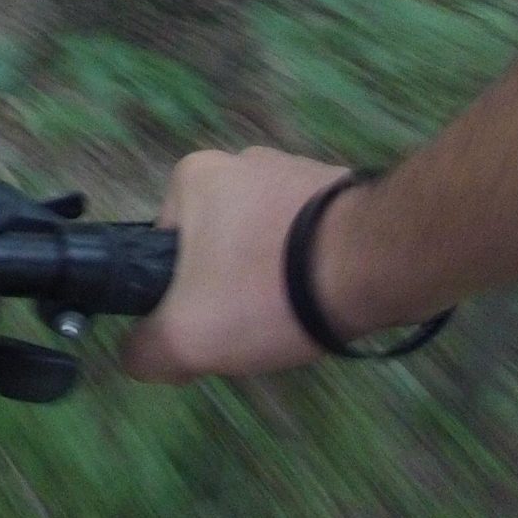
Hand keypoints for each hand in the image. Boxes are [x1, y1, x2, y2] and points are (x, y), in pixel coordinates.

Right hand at [120, 148, 355, 383]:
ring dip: (276, 275)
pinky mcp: (348, 189)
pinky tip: (331, 295)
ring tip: (298, 313)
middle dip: (232, 283)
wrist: (376, 264)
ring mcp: (301, 170)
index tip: (207, 321)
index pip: (167, 245)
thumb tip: (141, 357)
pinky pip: (315, 237)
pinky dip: (317, 266)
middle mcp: (244, 160)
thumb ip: (145, 352)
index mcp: (193, 176)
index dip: (181, 292)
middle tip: (253, 325)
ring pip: (269, 240)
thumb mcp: (184, 338)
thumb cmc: (264, 289)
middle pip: (219, 243)